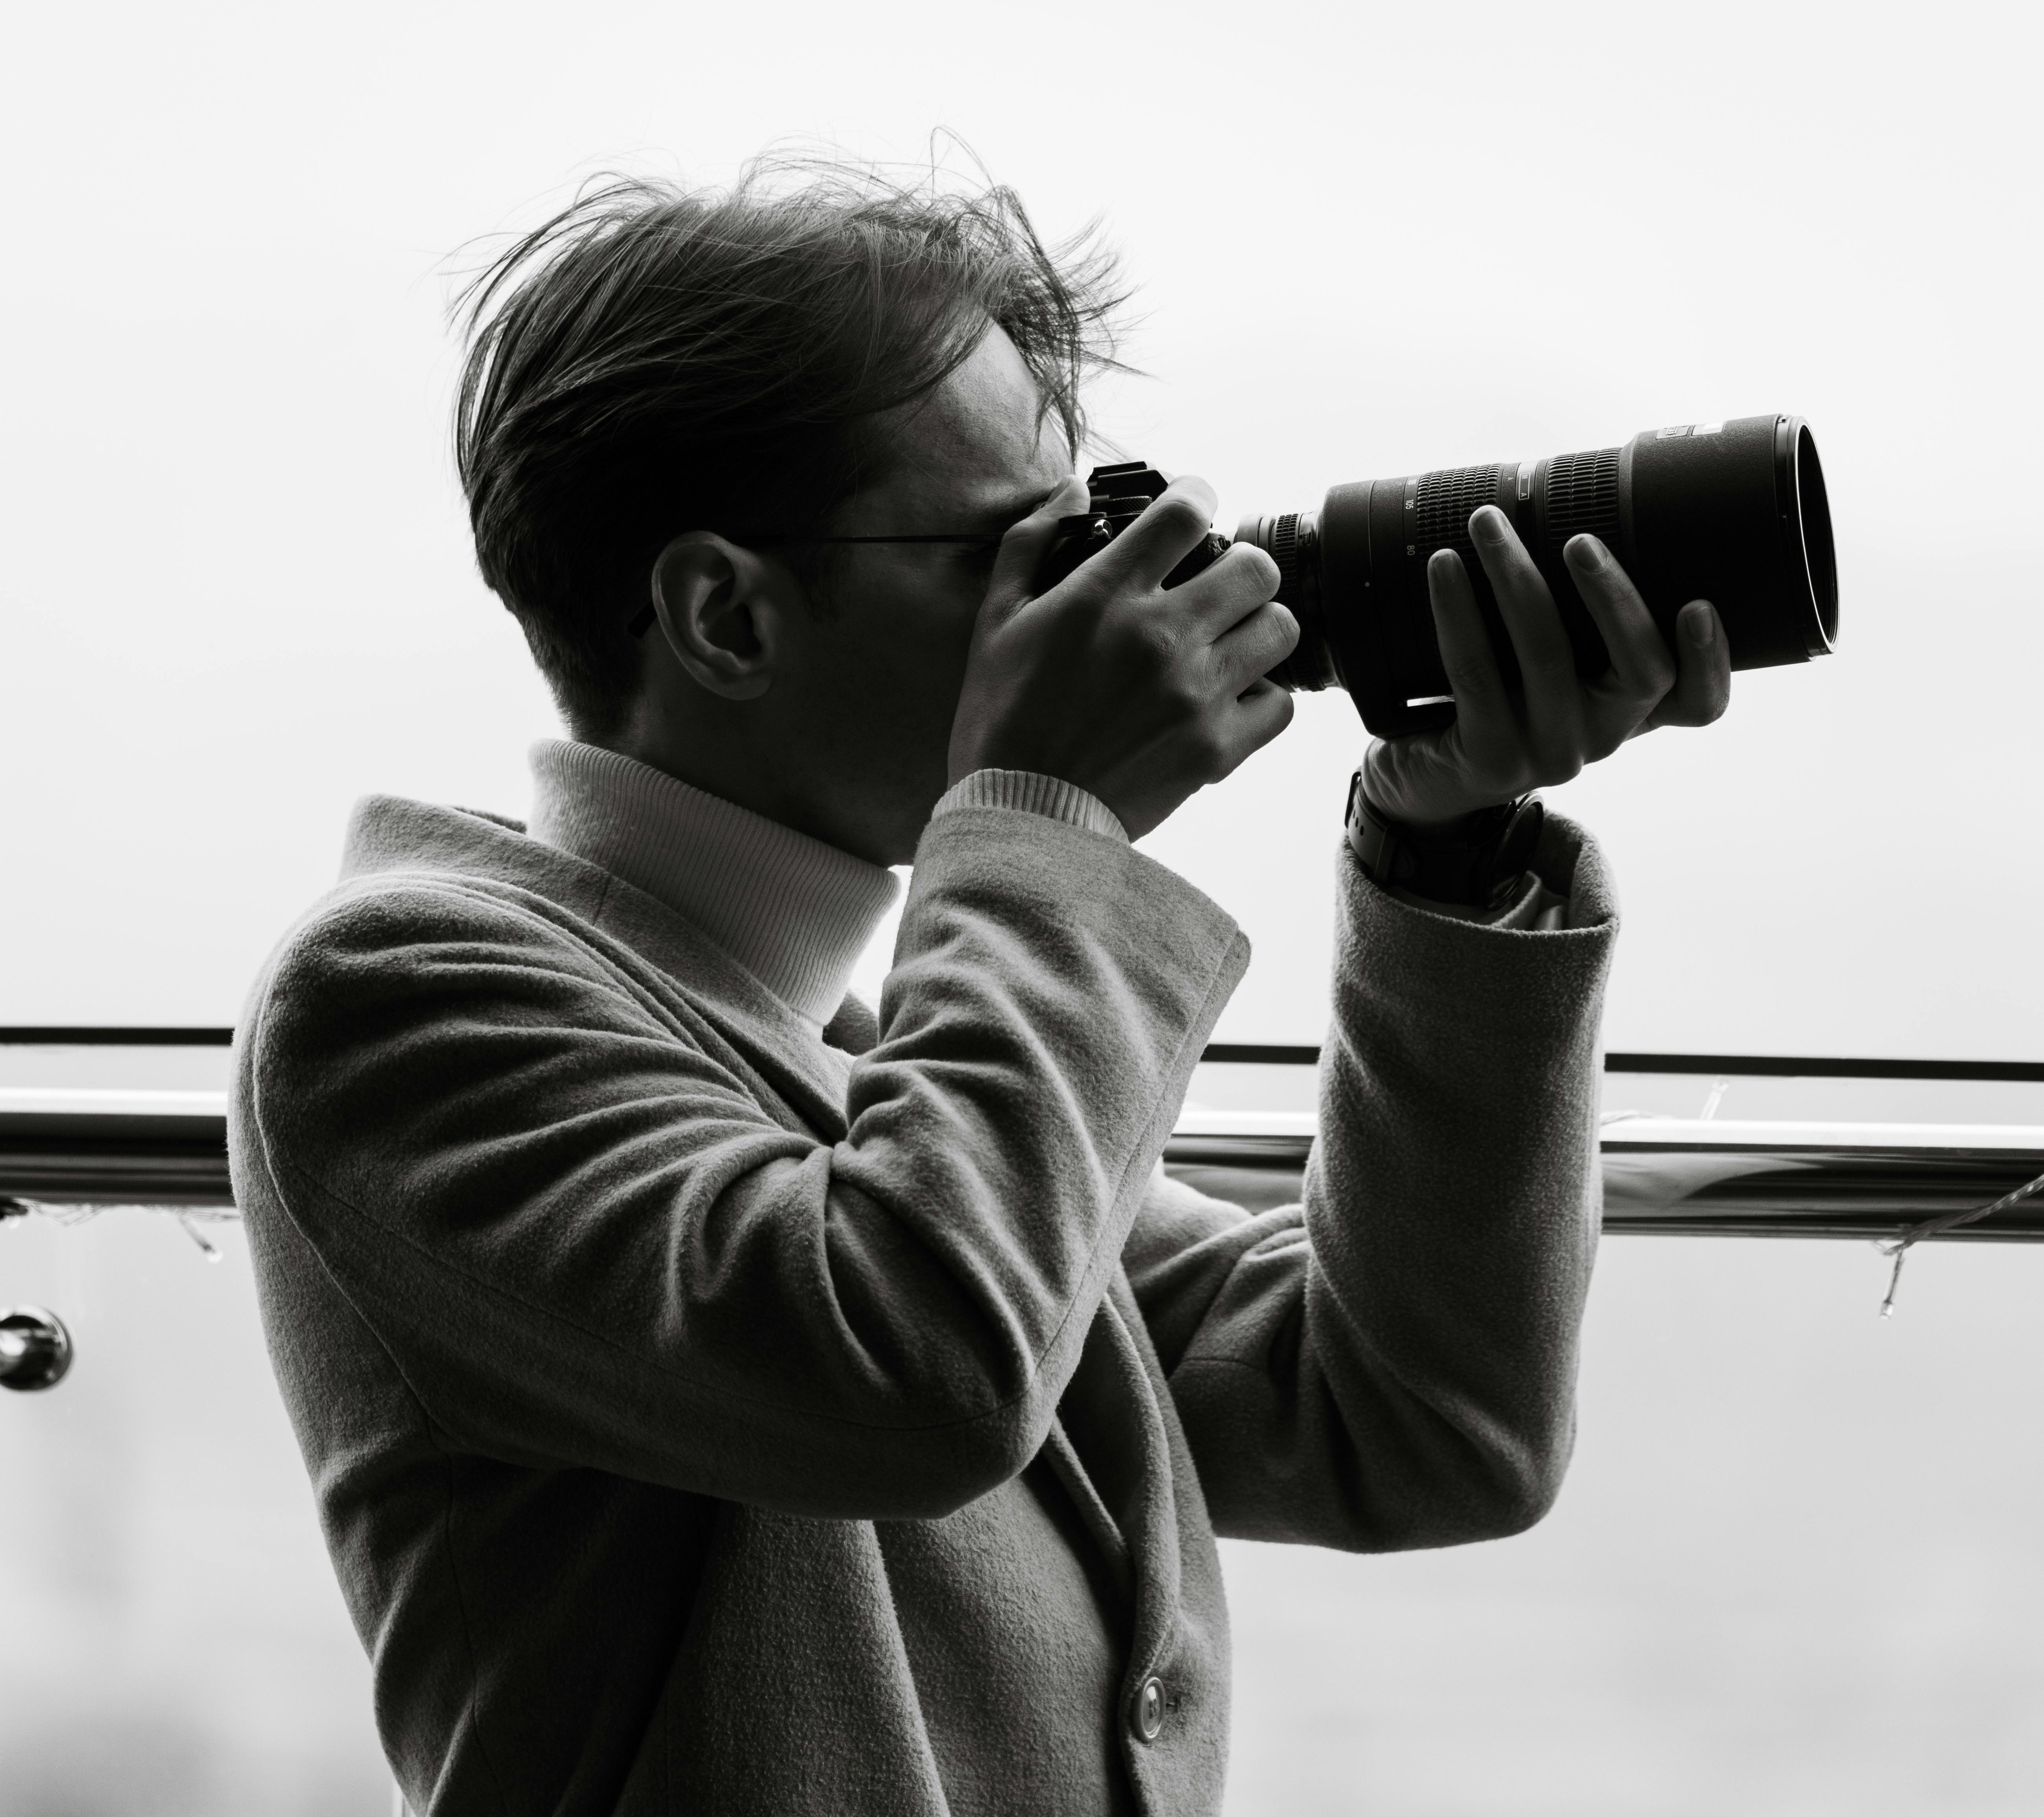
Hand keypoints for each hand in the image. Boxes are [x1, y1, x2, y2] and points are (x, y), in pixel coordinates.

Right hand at [948, 475, 1298, 839]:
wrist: (1020, 818)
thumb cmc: (1002, 719)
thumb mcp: (996, 621)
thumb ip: (1032, 543)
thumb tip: (1072, 490)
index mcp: (1105, 595)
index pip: (1185, 510)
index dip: (1197, 495)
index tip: (1191, 508)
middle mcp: (1160, 636)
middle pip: (1256, 566)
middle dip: (1240, 568)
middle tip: (1218, 586)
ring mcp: (1195, 694)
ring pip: (1279, 629)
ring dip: (1257, 628)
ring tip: (1229, 643)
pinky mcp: (1215, 748)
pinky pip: (1280, 705)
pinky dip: (1262, 698)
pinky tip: (1229, 699)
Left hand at [1362, 505, 1731, 824]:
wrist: (1429, 777)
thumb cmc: (1498, 700)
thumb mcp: (1550, 666)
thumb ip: (1580, 617)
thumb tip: (1573, 504)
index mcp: (1631, 711)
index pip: (1698, 703)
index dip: (1710, 661)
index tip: (1699, 605)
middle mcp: (1603, 737)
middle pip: (1641, 671)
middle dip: (1613, 595)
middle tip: (1579, 537)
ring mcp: (1550, 754)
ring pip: (1549, 656)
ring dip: (1516, 576)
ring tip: (1488, 523)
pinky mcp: (1490, 759)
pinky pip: (1476, 672)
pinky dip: (1457, 610)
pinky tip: (1444, 566)